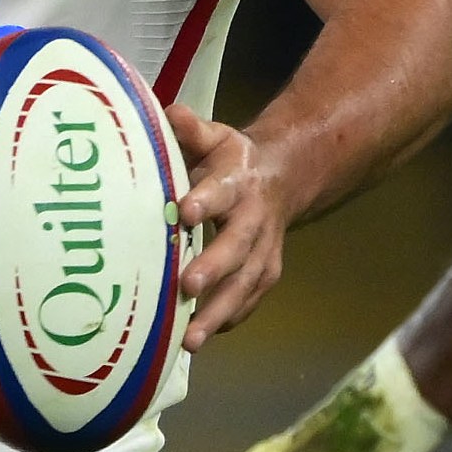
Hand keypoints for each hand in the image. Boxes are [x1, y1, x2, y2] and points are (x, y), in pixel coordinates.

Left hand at [167, 104, 282, 349]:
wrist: (281, 177)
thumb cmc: (230, 160)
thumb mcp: (214, 137)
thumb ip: (191, 129)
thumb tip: (170, 113)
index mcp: (237, 181)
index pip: (222, 191)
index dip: (206, 201)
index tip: (185, 212)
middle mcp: (254, 218)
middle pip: (236, 246)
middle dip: (213, 267)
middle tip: (188, 285)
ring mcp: (263, 250)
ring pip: (245, 283)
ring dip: (219, 311)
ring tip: (192, 338)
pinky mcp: (265, 272)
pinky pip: (249, 300)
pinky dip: (229, 319)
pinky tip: (204, 337)